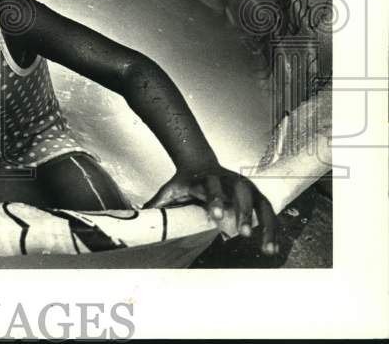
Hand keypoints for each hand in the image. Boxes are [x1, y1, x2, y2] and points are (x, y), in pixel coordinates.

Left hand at [144, 164, 277, 254]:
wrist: (200, 162)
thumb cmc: (185, 181)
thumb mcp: (171, 189)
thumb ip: (158, 202)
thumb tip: (139, 215)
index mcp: (206, 179)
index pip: (211, 187)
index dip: (215, 199)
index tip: (216, 216)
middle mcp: (228, 180)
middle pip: (239, 192)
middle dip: (242, 211)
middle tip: (241, 232)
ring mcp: (244, 186)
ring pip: (258, 202)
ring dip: (262, 223)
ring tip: (264, 247)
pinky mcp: (256, 194)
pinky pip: (267, 212)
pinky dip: (271, 228)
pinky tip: (271, 247)